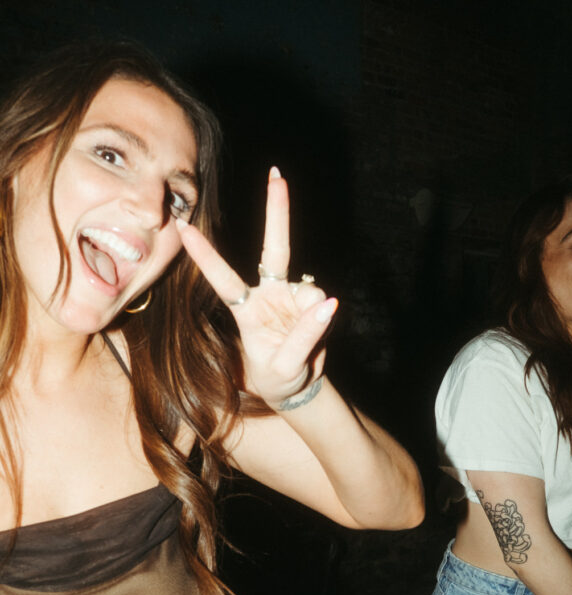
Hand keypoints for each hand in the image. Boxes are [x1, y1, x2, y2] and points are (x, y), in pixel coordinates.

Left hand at [176, 167, 337, 407]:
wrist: (296, 386)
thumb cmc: (278, 377)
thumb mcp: (286, 367)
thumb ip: (305, 337)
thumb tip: (329, 303)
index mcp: (247, 312)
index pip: (224, 280)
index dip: (205, 256)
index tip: (184, 227)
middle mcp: (268, 295)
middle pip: (276, 249)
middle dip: (278, 212)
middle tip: (277, 174)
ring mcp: (292, 296)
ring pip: (311, 289)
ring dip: (314, 315)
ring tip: (306, 345)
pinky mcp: (313, 302)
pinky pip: (324, 303)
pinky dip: (324, 319)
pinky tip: (316, 333)